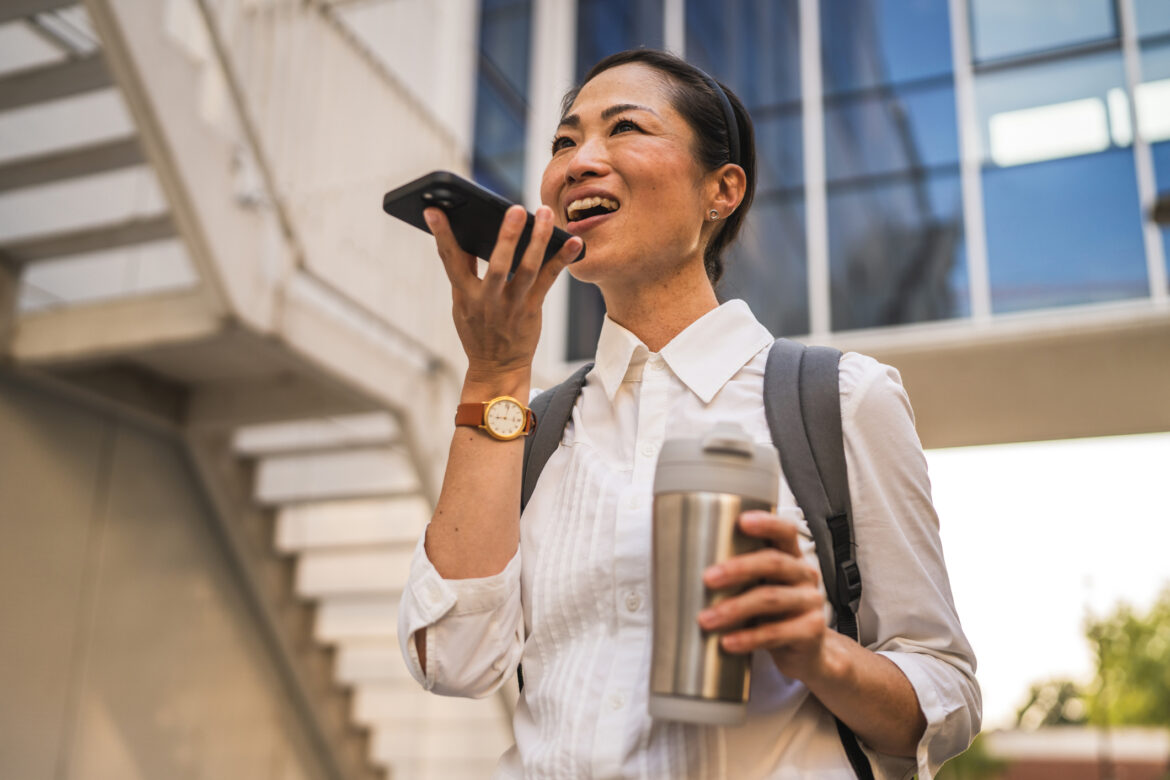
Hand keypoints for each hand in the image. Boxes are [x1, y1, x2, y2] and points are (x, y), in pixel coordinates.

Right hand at [425, 204, 582, 383]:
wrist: (497, 368)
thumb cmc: (478, 330)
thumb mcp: (462, 304)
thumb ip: (464, 271)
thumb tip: (462, 235)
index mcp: (464, 295)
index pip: (450, 260)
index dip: (441, 234)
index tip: (434, 210)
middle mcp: (487, 300)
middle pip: (497, 265)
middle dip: (506, 236)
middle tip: (516, 209)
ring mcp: (512, 306)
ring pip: (527, 270)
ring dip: (538, 240)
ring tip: (544, 214)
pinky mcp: (532, 310)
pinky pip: (548, 281)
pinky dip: (561, 260)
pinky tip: (574, 242)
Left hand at [697, 510, 829, 681]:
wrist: (806, 652)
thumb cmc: (772, 613)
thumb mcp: (759, 588)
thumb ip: (737, 575)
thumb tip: (681, 565)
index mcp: (791, 557)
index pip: (785, 531)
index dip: (766, 523)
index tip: (741, 521)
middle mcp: (804, 574)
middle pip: (773, 562)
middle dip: (737, 568)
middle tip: (707, 579)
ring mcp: (810, 602)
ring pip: (770, 598)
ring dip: (734, 608)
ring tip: (705, 620)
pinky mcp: (811, 630)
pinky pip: (776, 632)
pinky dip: (748, 638)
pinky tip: (728, 642)